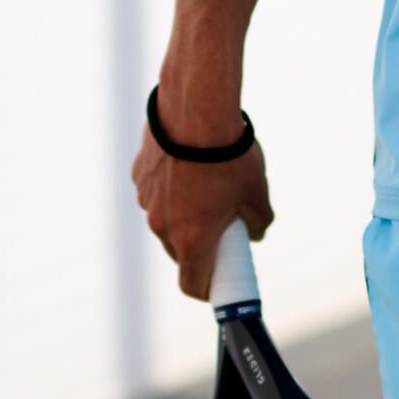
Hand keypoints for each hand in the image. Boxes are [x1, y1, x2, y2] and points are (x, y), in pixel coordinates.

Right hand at [131, 123, 274, 301]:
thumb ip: (259, 222)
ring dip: (183, 216)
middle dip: (199, 248)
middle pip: (179, 253)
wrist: (196, 109)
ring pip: (166, 221)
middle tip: (222, 229)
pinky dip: (171, 189)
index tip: (219, 283)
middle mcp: (163, 226)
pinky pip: (156, 193)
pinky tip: (189, 165)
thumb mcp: (257, 193)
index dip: (208, 289)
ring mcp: (147, 201)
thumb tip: (255, 232)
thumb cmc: (229, 155)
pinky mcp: (139, 175)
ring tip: (208, 188)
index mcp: (192, 240)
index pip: (192, 285)